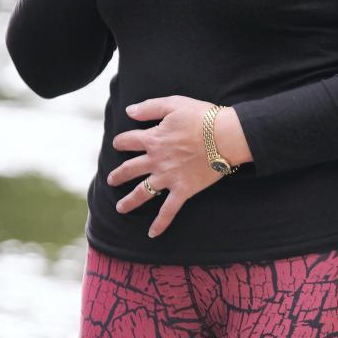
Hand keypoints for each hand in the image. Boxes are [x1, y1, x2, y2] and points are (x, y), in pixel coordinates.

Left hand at [108, 95, 223, 237]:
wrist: (225, 136)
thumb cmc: (203, 117)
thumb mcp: (174, 104)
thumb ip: (150, 107)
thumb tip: (129, 111)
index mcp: (153, 139)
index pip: (128, 141)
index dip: (121, 142)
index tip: (119, 144)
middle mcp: (156, 160)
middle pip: (130, 169)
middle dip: (119, 175)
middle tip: (112, 180)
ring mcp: (169, 177)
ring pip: (143, 192)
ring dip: (130, 201)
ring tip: (120, 208)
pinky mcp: (183, 190)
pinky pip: (169, 210)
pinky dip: (160, 223)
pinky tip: (152, 234)